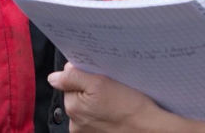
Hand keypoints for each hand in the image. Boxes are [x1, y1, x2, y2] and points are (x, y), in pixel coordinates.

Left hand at [48, 64, 165, 132]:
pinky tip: (115, 113)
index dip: (83, 76)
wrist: (151, 130)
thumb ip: (73, 78)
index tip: (97, 76)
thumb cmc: (129, 107)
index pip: (68, 83)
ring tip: (114, 103)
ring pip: (86, 109)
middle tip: (109, 90)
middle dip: (89, 91)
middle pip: (76, 97)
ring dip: (96, 104)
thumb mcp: (101, 83)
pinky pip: (95, 121)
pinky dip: (102, 116)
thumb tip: (53, 77)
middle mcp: (75, 124)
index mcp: (72, 107)